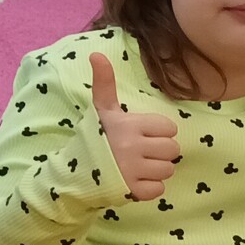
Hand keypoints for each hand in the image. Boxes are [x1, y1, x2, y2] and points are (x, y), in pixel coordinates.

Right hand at [89, 54, 177, 200]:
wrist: (72, 173)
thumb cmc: (94, 138)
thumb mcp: (101, 110)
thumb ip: (104, 83)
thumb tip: (96, 53)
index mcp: (129, 124)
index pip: (169, 128)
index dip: (156, 133)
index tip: (138, 135)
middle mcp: (132, 146)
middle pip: (172, 150)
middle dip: (158, 153)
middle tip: (138, 153)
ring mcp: (132, 170)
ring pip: (168, 170)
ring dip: (155, 171)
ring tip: (136, 168)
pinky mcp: (132, 191)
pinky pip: (159, 190)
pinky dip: (148, 189)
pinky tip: (133, 182)